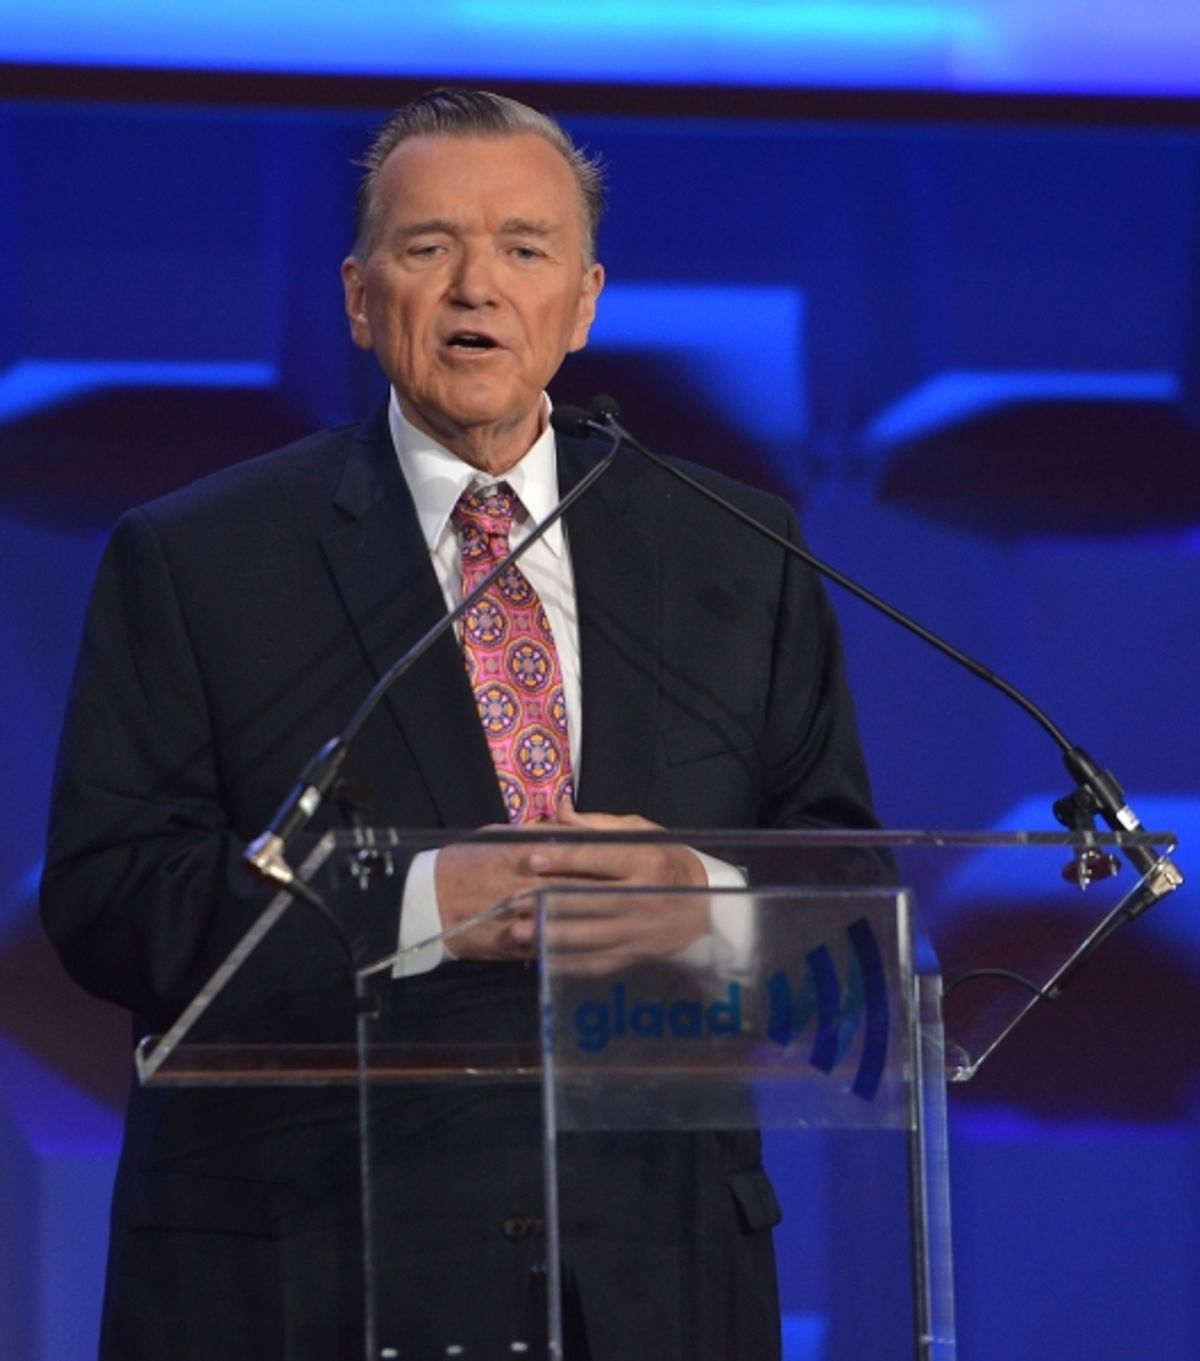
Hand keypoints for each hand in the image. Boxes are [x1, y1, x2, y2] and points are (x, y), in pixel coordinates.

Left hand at [432, 801, 709, 968]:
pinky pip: (598, 962)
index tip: (533, 860)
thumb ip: (598, 825)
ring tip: (519, 932)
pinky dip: (568, 962)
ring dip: (551, 935)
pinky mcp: (635, 956)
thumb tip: (559, 811)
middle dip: (548, 902)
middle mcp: (643, 896)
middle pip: (589, 899)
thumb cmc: (667, 861)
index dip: (564, 859)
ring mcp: (639, 931)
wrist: (708, 908)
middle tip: (513, 902)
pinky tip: (543, 958)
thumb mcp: (642, 832)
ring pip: (589, 935)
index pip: (599, 858)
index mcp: (644, 860)